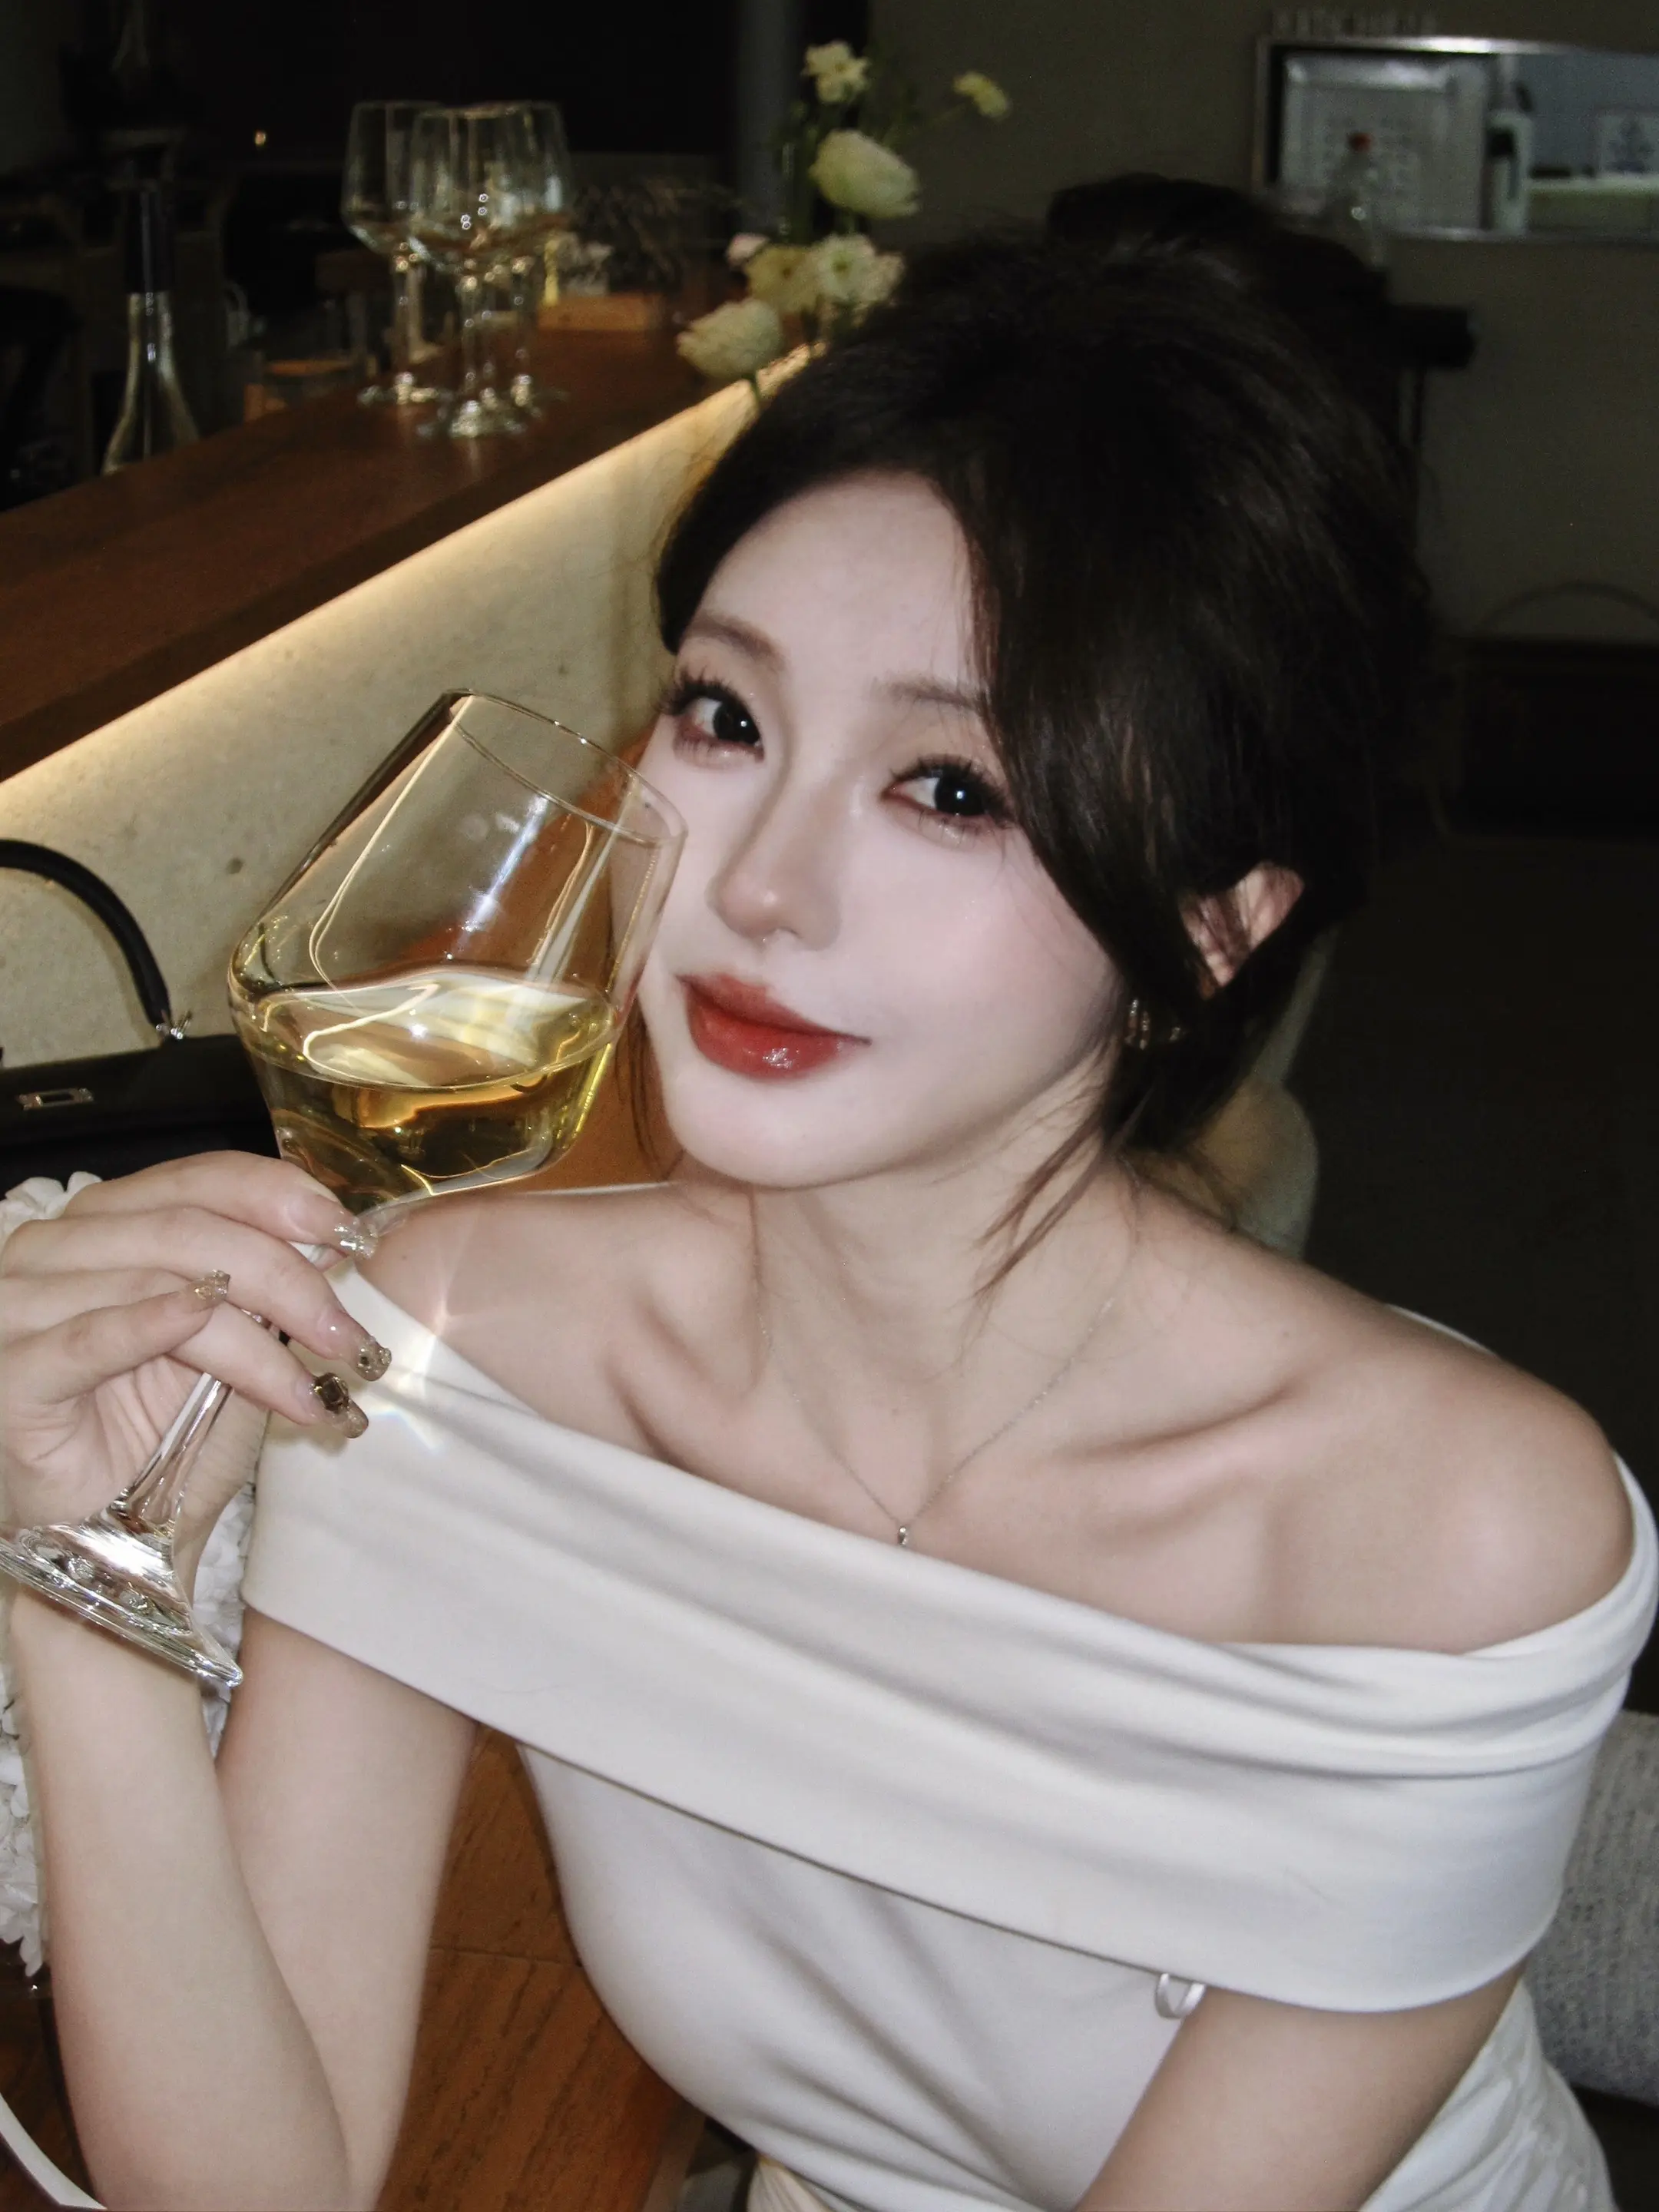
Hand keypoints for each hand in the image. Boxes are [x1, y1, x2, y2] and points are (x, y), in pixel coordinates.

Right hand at [0, 1155, 387, 1554]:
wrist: (112, 1540)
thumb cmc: (165, 1439)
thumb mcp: (235, 1350)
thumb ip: (267, 1293)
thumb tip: (332, 1243)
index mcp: (106, 1223)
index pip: (198, 1178)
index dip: (278, 1197)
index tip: (348, 1235)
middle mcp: (52, 1248)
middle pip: (185, 1229)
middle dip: (284, 1280)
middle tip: (345, 1337)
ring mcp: (18, 1306)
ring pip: (152, 1284)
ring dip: (250, 1339)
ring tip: (309, 1386)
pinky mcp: (11, 1374)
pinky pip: (87, 1337)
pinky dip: (149, 1325)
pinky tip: (201, 1320)